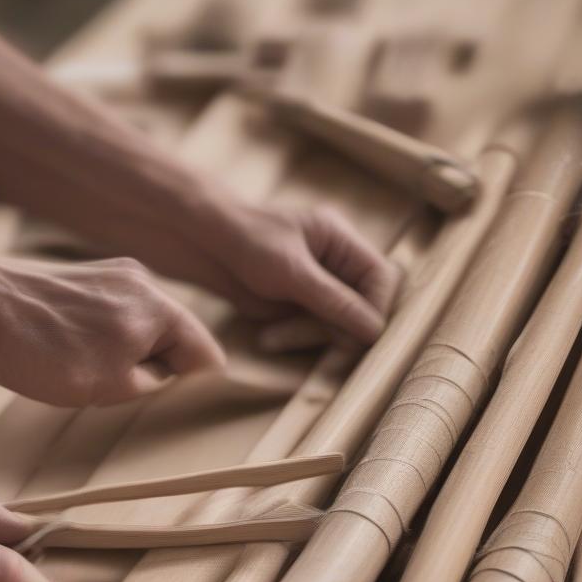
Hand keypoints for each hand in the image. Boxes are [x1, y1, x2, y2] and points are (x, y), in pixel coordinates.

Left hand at [0, 253, 224, 405]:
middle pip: (173, 338)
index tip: (174, 411)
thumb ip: (153, 382)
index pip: (206, 355)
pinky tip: (70, 359)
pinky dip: (101, 342)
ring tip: (91, 379)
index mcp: (161, 306)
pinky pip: (110, 317)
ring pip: (138, 329)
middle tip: (124, 398)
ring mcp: (109, 275)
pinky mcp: (79, 279)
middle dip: (156, 371)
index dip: (195, 389)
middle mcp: (142, 282)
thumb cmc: (41, 348)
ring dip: (125, 359)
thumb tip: (166, 376)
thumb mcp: (112, 385)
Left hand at [153, 202, 400, 344]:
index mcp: (340, 239)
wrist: (200, 245)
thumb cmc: (245, 240)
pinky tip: (268, 337)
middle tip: (315, 342)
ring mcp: (315, 287)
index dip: (375, 308)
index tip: (360, 333)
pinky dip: (292, 338)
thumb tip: (375, 330)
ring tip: (274, 336)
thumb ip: (334, 301)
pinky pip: (309, 333)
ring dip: (309, 336)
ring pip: (336, 325)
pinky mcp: (295, 307)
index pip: (381, 278)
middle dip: (337, 328)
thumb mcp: (292, 271)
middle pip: (361, 305)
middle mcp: (334, 263)